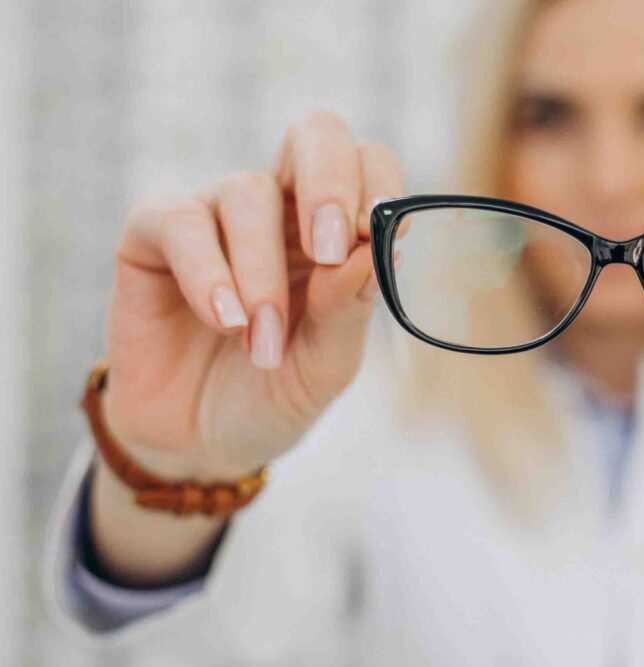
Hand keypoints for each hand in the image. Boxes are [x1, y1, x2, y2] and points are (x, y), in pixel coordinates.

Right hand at [103, 110, 403, 481]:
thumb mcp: (325, 366)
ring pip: (248, 191)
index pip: (368, 164)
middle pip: (314, 135)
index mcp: (337, 231)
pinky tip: (224, 321)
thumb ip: (349, 309)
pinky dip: (209, 273)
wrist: (200, 444)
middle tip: (330, 250)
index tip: (376, 236)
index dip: (378, 183)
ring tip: (260, 342)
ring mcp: (216, 214)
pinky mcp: (154, 234)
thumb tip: (372, 248)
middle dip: (328, 182)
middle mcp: (281, 209)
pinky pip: (182, 222)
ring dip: (263, 274)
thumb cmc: (273, 394)